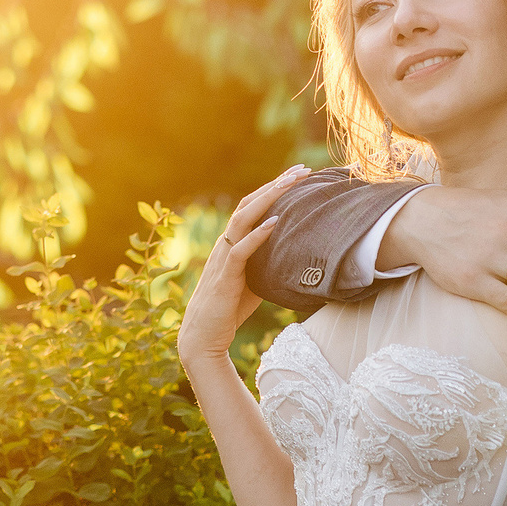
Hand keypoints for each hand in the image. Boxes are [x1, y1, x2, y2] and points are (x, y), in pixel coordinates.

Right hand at [176, 165, 302, 365]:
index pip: (254, 206)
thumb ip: (268, 261)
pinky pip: (240, 250)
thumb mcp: (255, 278)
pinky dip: (258, 235)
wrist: (204, 335)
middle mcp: (226, 242)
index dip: (274, 188)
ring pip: (243, 219)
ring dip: (268, 199)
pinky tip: (275, 222)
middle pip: (250, 203)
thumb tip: (297, 253)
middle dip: (276, 185)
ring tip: (290, 184)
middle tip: (302, 170)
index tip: (298, 174)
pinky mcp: (225, 275)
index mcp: (233, 241)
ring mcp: (224, 257)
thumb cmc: (230, 307)